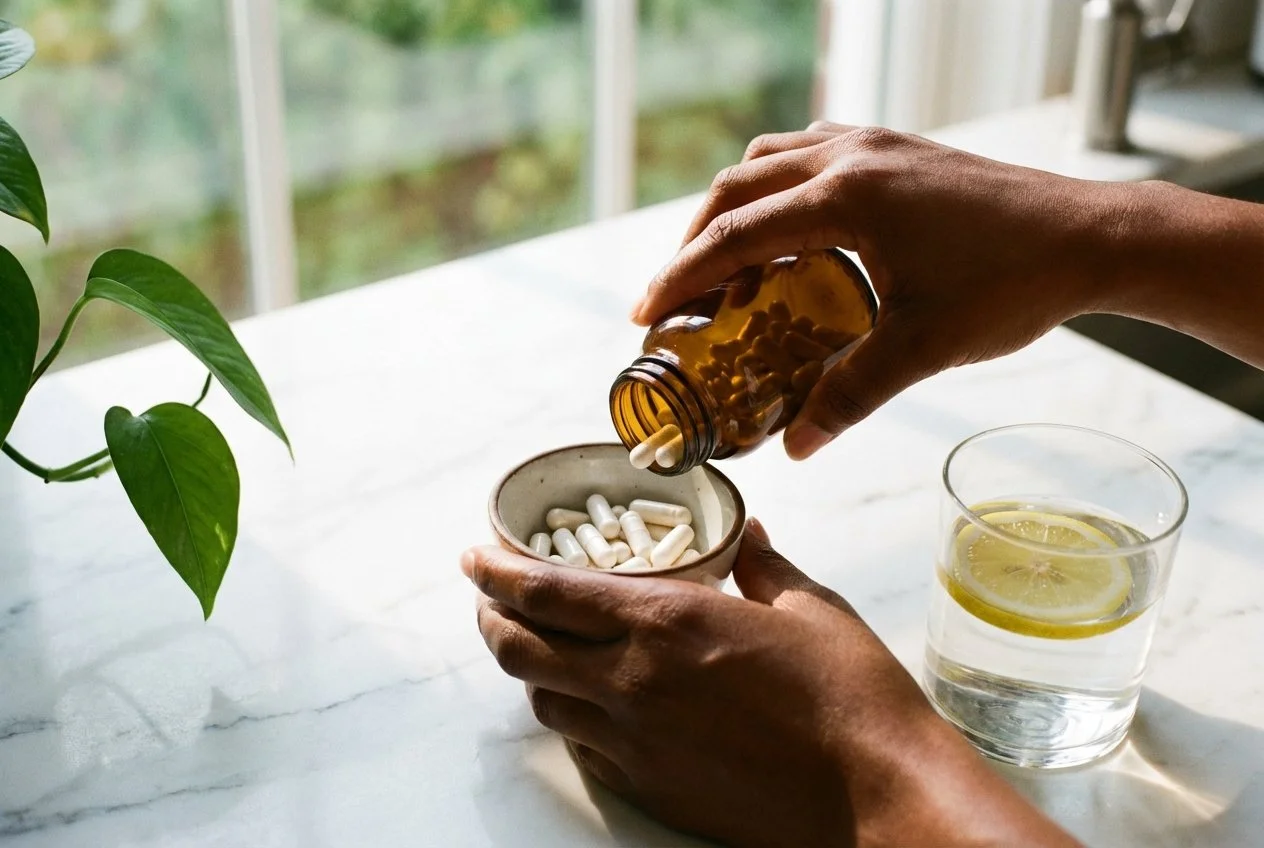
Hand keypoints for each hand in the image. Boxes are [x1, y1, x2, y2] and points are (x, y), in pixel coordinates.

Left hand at [463, 520, 1076, 846]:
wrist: (875, 796)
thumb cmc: (852, 696)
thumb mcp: (810, 607)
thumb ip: (764, 565)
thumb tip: (747, 532)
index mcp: (668, 621)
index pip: (546, 592)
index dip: (496, 572)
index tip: (474, 557)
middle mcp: (633, 681)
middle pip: (521, 649)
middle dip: (491, 620)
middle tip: (489, 601)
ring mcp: (635, 742)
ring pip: (543, 701)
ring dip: (528, 669)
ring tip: (538, 648)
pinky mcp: (650, 787)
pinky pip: (581, 748)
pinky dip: (570, 718)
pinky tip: (589, 705)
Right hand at [630, 123, 1133, 459]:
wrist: (1090, 237)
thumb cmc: (1012, 286)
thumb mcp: (923, 347)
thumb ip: (850, 394)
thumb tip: (794, 445)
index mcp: (846, 198)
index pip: (735, 235)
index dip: (680, 277)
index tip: (646, 315)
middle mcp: (850, 157)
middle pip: (736, 189)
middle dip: (695, 244)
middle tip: (675, 299)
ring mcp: (874, 145)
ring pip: (770, 161)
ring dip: (735, 211)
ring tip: (726, 268)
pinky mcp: (896, 150)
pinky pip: (810, 153)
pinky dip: (779, 190)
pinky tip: (790, 232)